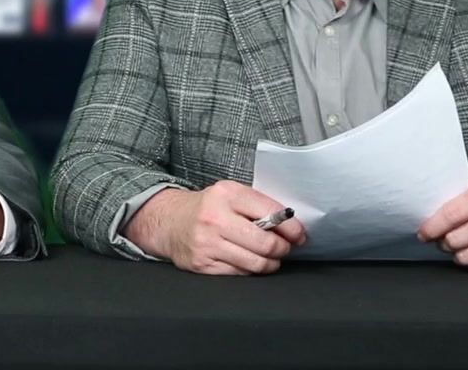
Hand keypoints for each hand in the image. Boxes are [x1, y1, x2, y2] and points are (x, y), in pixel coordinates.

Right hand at [124, 181, 305, 275]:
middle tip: (285, 248)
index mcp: (226, 194)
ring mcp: (207, 244)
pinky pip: (239, 274)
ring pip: (255, 263)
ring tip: (271, 257)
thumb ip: (257, 206)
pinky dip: (250, 270)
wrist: (168, 222)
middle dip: (282, 248)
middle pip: (266, 243)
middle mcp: (215, 218)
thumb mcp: (229, 195)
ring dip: (270, 263)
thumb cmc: (206, 208)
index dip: (292, 227)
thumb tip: (291, 226)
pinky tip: (249, 262)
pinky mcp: (203, 264)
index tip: (299, 235)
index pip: (271, 212)